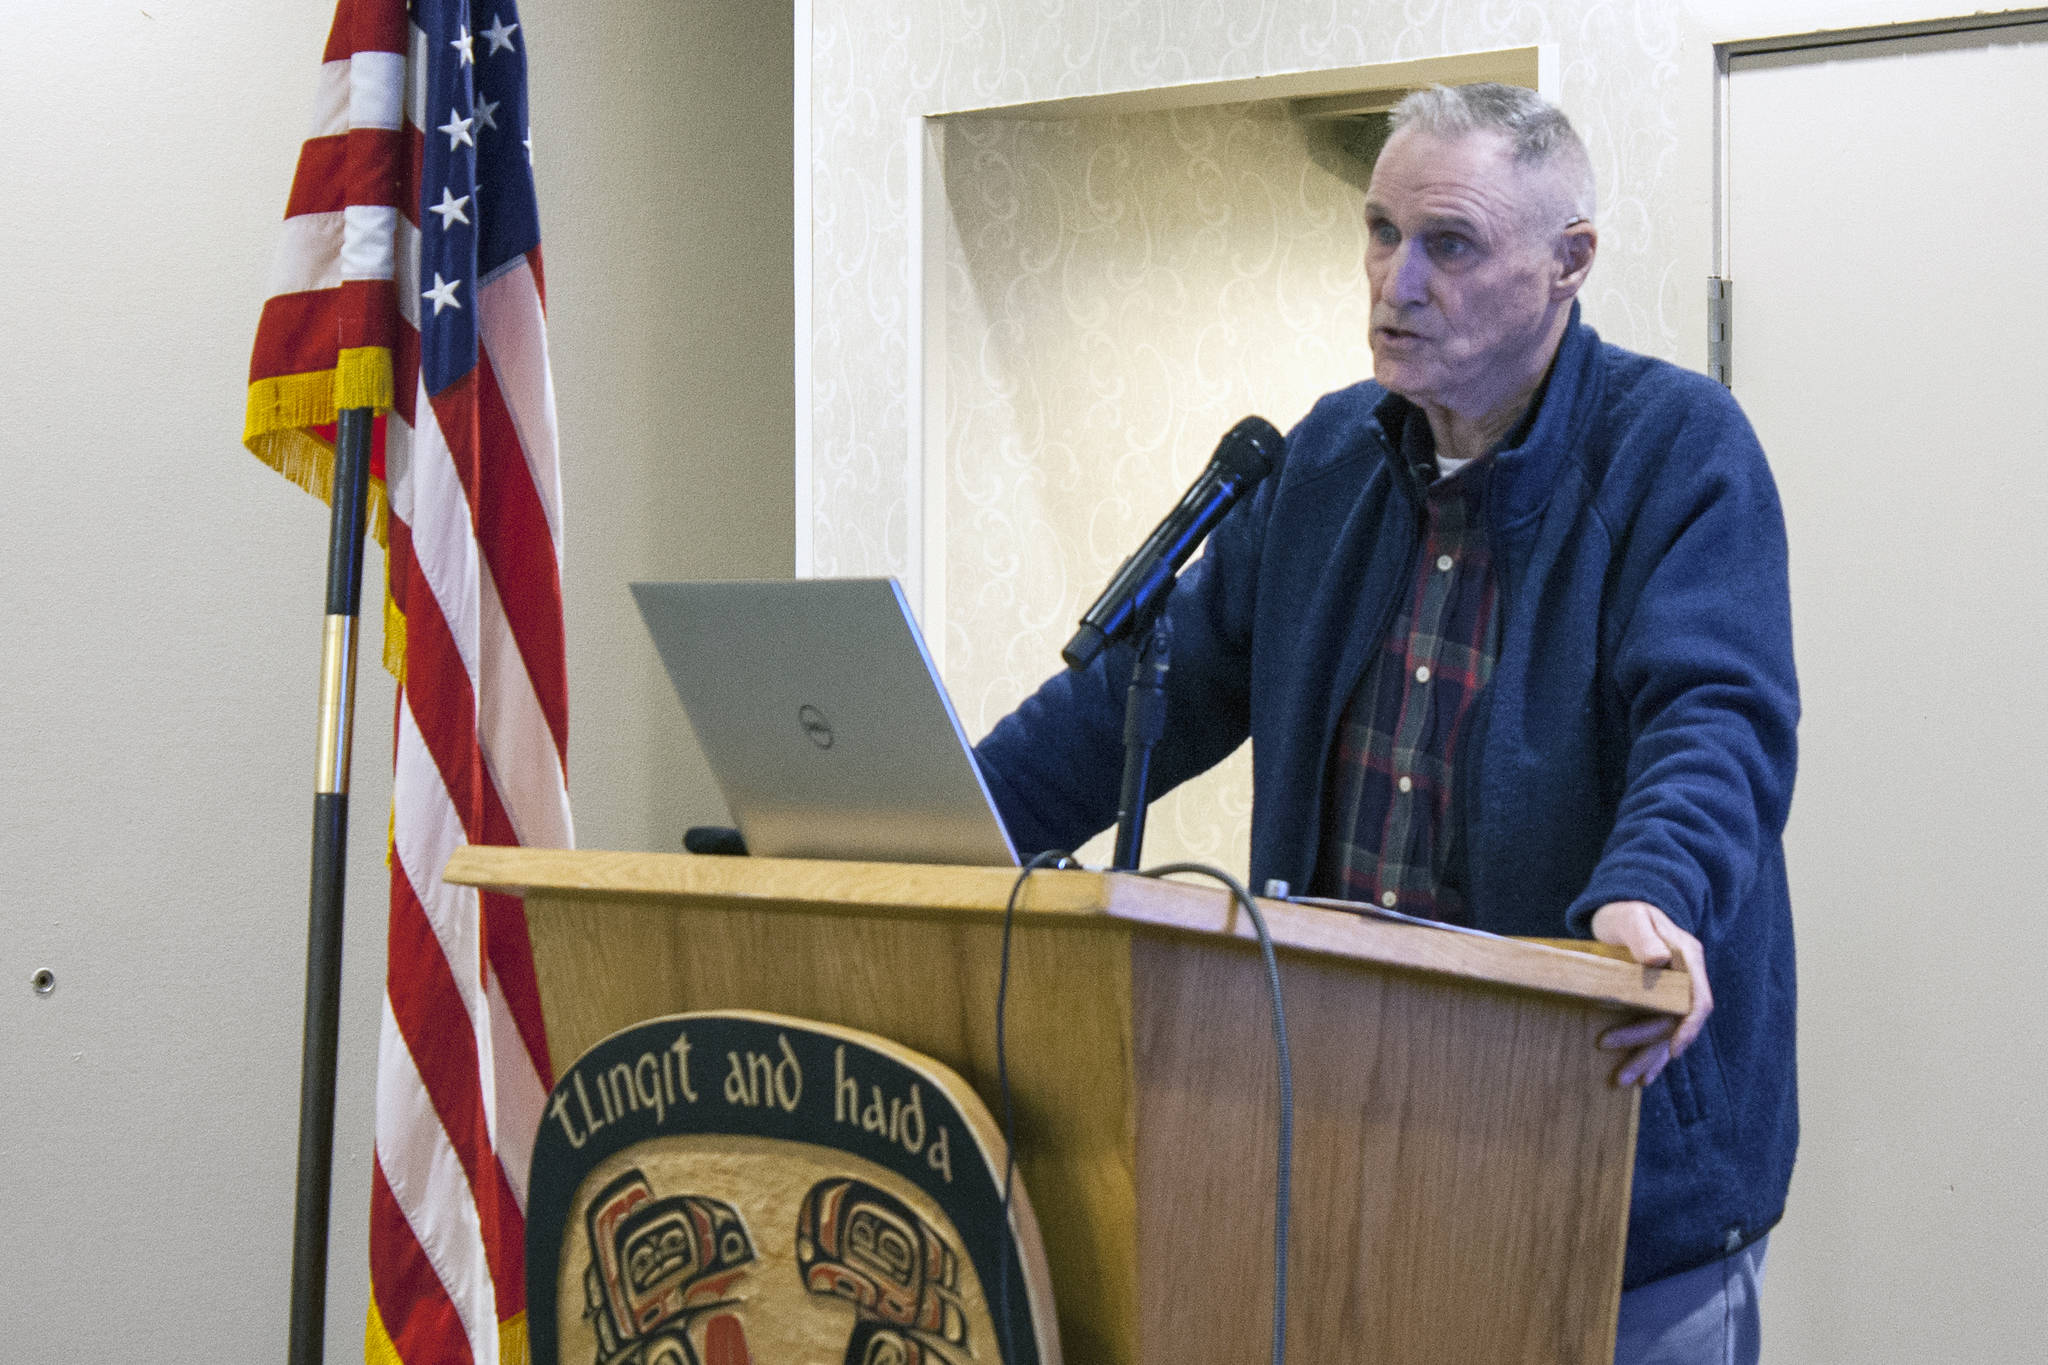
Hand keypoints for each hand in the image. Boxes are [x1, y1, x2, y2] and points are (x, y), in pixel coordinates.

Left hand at [1591, 900, 1712, 1087]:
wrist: (1621, 908)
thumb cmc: (1625, 911)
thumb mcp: (1632, 918)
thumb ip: (1644, 936)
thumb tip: (1658, 959)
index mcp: (1687, 959)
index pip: (1697, 1001)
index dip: (1688, 1028)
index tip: (1672, 1050)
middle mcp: (1686, 980)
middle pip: (1676, 1023)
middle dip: (1650, 1049)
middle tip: (1621, 1071)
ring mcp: (1673, 992)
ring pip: (1666, 1034)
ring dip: (1648, 1059)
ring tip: (1624, 1082)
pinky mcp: (1658, 1001)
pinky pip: (1659, 1032)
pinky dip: (1650, 1053)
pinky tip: (1641, 1075)